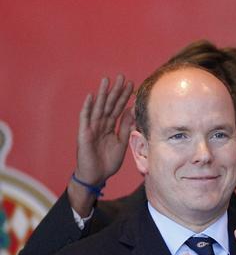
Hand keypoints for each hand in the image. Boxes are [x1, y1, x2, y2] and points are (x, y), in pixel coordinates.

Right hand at [69, 75, 134, 215]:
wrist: (96, 177)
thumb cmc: (107, 162)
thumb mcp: (121, 142)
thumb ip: (125, 127)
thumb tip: (132, 111)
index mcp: (110, 127)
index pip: (118, 108)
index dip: (124, 97)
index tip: (132, 85)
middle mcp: (101, 125)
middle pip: (109, 104)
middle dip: (116, 91)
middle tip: (122, 77)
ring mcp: (92, 129)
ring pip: (98, 108)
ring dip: (102, 94)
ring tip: (106, 80)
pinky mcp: (84, 134)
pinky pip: (85, 119)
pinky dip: (87, 107)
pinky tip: (90, 96)